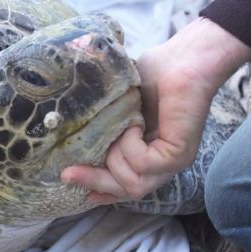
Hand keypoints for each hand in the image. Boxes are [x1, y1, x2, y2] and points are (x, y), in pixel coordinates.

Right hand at [61, 18, 250, 203]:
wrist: (182, 60)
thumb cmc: (153, 74)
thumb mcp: (120, 106)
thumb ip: (106, 126)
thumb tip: (74, 138)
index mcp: (150, 153)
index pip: (127, 184)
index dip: (102, 190)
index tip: (77, 189)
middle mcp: (162, 164)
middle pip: (128, 190)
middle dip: (95, 182)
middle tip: (69, 173)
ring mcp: (172, 162)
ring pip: (133, 184)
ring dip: (115, 160)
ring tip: (118, 131)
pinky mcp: (177, 156)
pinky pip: (140, 163)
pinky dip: (129, 144)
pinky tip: (134, 123)